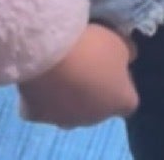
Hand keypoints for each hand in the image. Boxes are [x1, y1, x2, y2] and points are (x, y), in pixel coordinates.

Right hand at [17, 24, 137, 128]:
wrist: (48, 53)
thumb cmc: (93, 47)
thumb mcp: (120, 42)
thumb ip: (127, 55)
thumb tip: (127, 59)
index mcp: (120, 101)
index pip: (128, 102)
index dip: (122, 86)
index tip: (114, 69)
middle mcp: (94, 118)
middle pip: (97, 109)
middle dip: (95, 93)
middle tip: (86, 68)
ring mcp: (63, 120)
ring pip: (69, 113)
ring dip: (68, 99)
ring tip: (62, 73)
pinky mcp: (35, 116)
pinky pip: (41, 109)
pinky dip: (41, 99)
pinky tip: (40, 80)